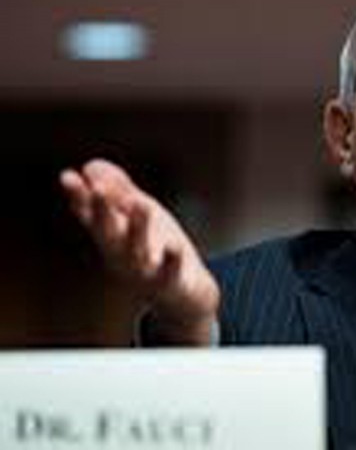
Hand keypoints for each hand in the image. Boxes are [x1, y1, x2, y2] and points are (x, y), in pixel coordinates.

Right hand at [60, 159, 219, 343]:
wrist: (183, 295)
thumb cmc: (156, 250)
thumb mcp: (136, 217)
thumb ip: (118, 191)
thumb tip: (91, 165)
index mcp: (113, 236)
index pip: (90, 214)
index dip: (79, 197)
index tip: (67, 176)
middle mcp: (122, 254)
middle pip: (107, 232)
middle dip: (102, 211)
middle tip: (99, 189)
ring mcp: (144, 271)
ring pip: (136, 251)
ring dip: (137, 229)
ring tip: (142, 203)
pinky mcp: (169, 283)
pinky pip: (169, 274)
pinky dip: (171, 262)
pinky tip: (174, 247)